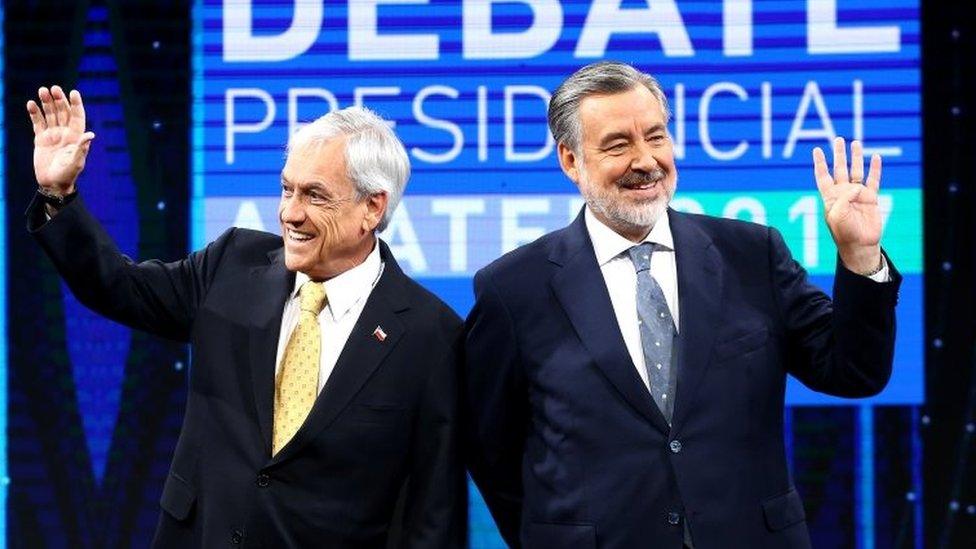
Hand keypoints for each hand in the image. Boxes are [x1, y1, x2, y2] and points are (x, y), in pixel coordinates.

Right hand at [27, 85, 94, 194]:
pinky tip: (31, 104)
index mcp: (76, 136)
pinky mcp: (41, 139)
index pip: (77, 116)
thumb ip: (82, 148)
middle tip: (54, 88)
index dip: (76, 104)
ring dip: (46, 103)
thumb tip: (91, 135)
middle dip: (59, 100)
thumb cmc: (68, 174)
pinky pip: (37, 123)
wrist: (53, 184)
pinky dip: (34, 113)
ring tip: (42, 91)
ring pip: (50, 114)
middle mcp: (65, 133)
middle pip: (63, 112)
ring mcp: (53, 135)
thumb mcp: (76, 162)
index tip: (73, 92)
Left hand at [812, 137, 882, 273]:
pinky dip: (875, 168)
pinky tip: (876, 158)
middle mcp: (843, 193)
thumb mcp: (838, 214)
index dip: (820, 163)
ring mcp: (857, 195)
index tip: (816, 150)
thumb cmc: (844, 232)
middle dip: (839, 154)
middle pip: (839, 169)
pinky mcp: (871, 198)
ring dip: (856, 157)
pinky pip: (874, 180)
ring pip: (856, 171)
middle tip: (838, 140)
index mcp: (830, 197)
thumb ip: (844, 197)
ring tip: (856, 143)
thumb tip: (857, 186)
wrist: (860, 244)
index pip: (823, 176)